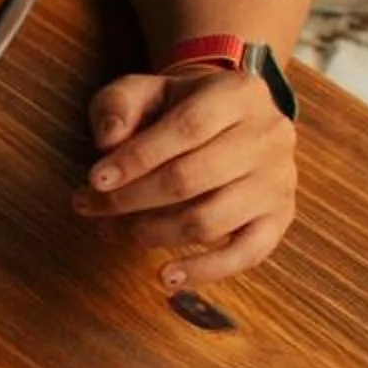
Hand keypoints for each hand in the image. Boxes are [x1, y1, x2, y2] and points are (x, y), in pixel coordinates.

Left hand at [76, 66, 299, 286]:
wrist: (227, 119)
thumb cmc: (175, 106)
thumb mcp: (144, 89)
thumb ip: (119, 104)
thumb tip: (108, 140)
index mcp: (239, 94)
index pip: (187, 128)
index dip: (137, 158)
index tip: (94, 180)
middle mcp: (270, 136)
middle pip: (192, 178)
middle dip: (130, 199)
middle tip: (89, 206)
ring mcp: (279, 179)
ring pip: (210, 220)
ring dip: (151, 233)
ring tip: (112, 231)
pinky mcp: (279, 217)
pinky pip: (248, 253)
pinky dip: (206, 271)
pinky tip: (166, 277)